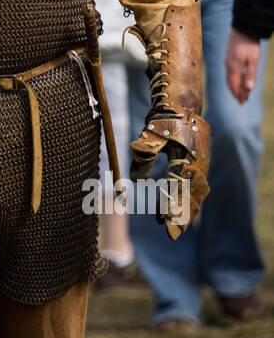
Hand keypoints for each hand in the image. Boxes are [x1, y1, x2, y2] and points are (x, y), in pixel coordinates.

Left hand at [129, 112, 210, 237]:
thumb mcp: (151, 136)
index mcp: (186, 159)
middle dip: (180, 216)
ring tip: (177, 228)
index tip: (161, 221)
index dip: (169, 206)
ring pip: (196, 194)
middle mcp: (197, 165)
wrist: (183, 103)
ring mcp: (202, 165)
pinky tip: (187, 212)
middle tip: (170, 233)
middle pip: (189, 197)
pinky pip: (198, 187)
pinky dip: (193, 201)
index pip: (176, 189)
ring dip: (188, 211)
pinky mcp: (201, 164)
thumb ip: (144, 157)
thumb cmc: (165, 120)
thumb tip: (136, 182)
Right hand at [226, 27, 260, 102]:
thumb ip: (250, 74)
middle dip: (236, 92)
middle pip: (230, 82)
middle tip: (242, 101)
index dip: (238, 94)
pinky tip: (239, 78)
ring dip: (235, 85)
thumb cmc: (250, 43)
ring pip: (230, 77)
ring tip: (241, 91)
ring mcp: (228, 60)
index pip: (234, 85)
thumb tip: (249, 89)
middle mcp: (228, 65)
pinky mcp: (229, 56)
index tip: (243, 102)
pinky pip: (230, 71)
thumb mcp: (253, 60)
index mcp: (234, 67)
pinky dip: (235, 78)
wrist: (243, 27)